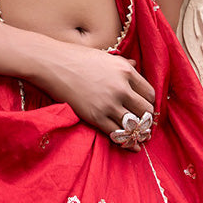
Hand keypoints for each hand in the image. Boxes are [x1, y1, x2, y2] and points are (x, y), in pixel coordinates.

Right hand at [29, 40, 155, 151]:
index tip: (146, 109)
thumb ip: (122, 63)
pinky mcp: (96, 117)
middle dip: (147, 120)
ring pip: (135, 125)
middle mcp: (121, 88)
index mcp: (126, 70)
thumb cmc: (77, 57)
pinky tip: (132, 146)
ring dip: (140, 133)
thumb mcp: (105, 56)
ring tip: (141, 138)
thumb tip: (135, 64)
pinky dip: (127, 142)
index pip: (150, 93)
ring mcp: (109, 103)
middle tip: (146, 125)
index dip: (150, 103)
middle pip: (146, 110)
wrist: (52, 64)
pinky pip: (118, 134)